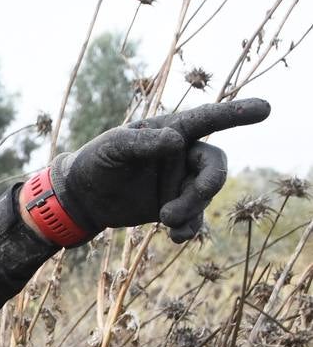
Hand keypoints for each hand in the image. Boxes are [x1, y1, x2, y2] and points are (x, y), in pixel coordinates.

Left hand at [38, 98, 270, 243]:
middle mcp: (182, 154)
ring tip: (165, 220)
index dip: (236, 114)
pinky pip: (193, 218)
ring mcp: (180, 182)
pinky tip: (175, 238)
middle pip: (214, 165)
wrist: (82, 196)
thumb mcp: (112, 148)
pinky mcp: (175, 206)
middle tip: (191, 198)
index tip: (265, 108)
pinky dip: (189, 227)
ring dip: (191, 208)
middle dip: (208, 184)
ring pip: (204, 195)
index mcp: (171, 131)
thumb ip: (142, 142)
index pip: (207, 119)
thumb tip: (175, 141)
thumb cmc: (95, 161)